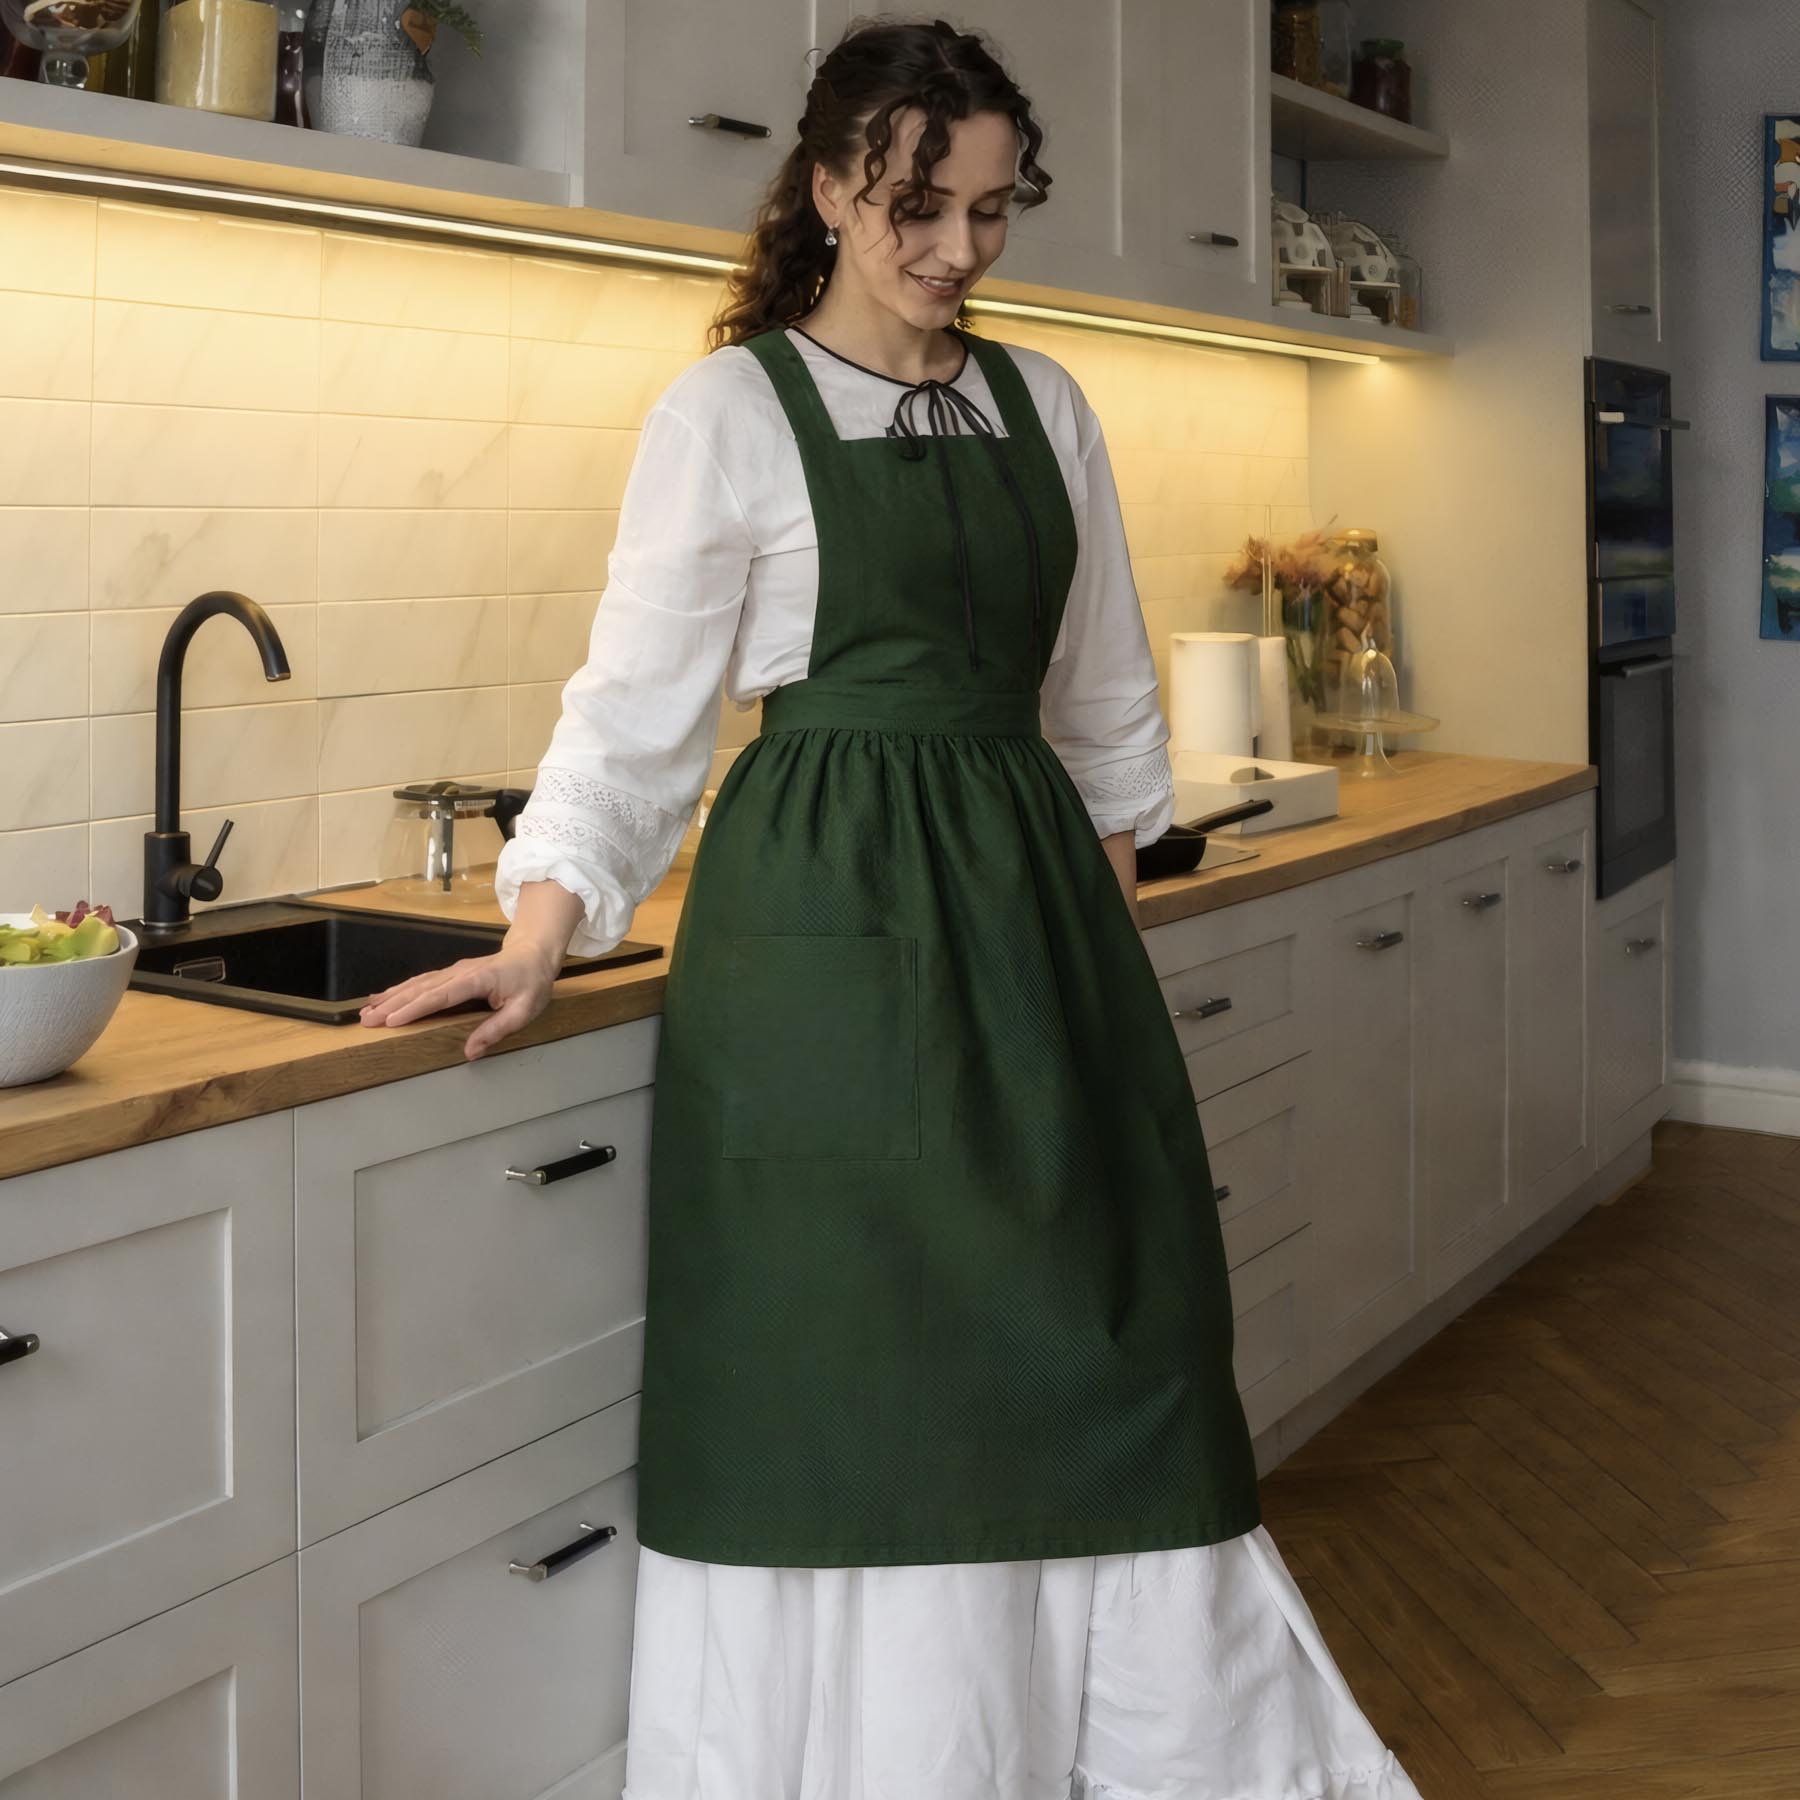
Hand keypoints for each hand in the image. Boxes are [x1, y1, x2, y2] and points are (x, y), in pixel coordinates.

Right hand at [360, 940, 559, 1059]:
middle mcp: (459, 973)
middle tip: (367, 1020)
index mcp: (476, 980)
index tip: (391, 1020)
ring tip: (367, 1010)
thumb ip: (497, 1030)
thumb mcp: (524, 1010)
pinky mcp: (451, 974)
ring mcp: (453, 971)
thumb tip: (470, 1051)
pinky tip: (384, 997)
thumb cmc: (531, 982)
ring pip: (416, 983)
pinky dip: (400, 990)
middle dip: (391, 1004)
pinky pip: (421, 982)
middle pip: (420, 988)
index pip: (440, 995)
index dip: (414, 1008)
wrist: (533, 954)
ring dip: (390, 997)